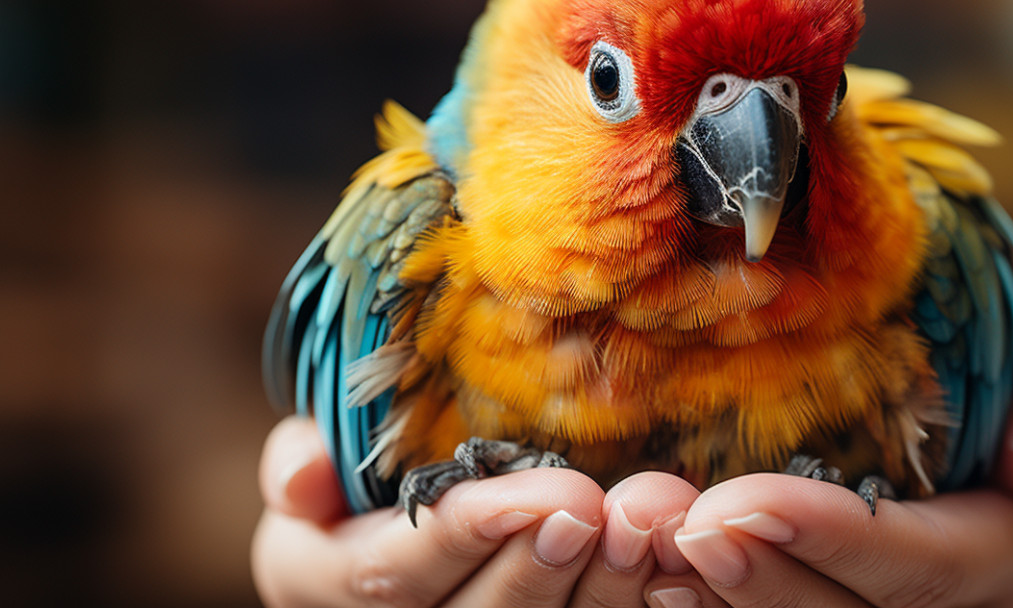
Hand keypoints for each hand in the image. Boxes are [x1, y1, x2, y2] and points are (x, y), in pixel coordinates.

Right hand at [252, 418, 610, 606]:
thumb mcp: (308, 472)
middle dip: (536, 566)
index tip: (536, 491)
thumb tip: (306, 467)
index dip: (463, 536)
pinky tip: (664, 560)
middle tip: (589, 507)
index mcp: (320, 586)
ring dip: (597, 587)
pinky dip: (629, 598)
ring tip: (641, 530)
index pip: (390, 577)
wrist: (398, 528)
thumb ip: (299, 467)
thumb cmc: (348, 485)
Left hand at [669, 391, 1012, 607]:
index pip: (918, 567)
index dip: (834, 540)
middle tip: (685, 525)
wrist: (925, 463)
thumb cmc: (971, 431)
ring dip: (717, 606)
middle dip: (761, 580)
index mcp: (993, 560)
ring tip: (654, 555)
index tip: (742, 500)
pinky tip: (648, 587)